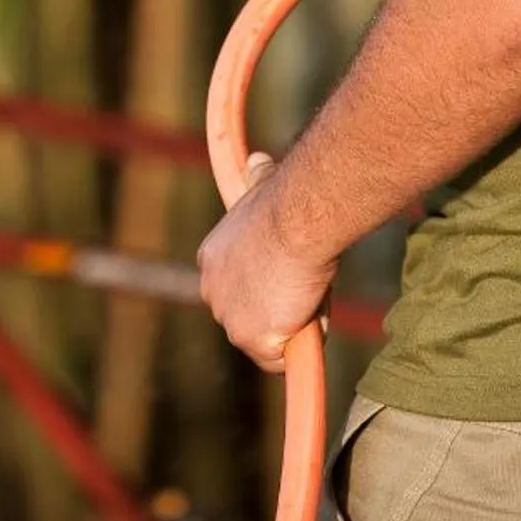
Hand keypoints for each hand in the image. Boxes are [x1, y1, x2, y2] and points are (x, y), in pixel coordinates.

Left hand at [197, 153, 337, 373]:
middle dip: (279, 311)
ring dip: (293, 324)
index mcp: (212, 260)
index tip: (288, 276)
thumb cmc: (284, 202)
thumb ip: (257, 181)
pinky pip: (281, 359)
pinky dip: (301, 342)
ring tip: (308, 289)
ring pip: (268, 341)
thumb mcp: (262, 190)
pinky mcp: (250, 339)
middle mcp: (210, 292)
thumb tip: (259, 161)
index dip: (267, 290)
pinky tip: (309, 309)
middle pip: (250, 319)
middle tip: (304, 283)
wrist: (295, 218)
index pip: (239, 291)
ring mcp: (228, 319)